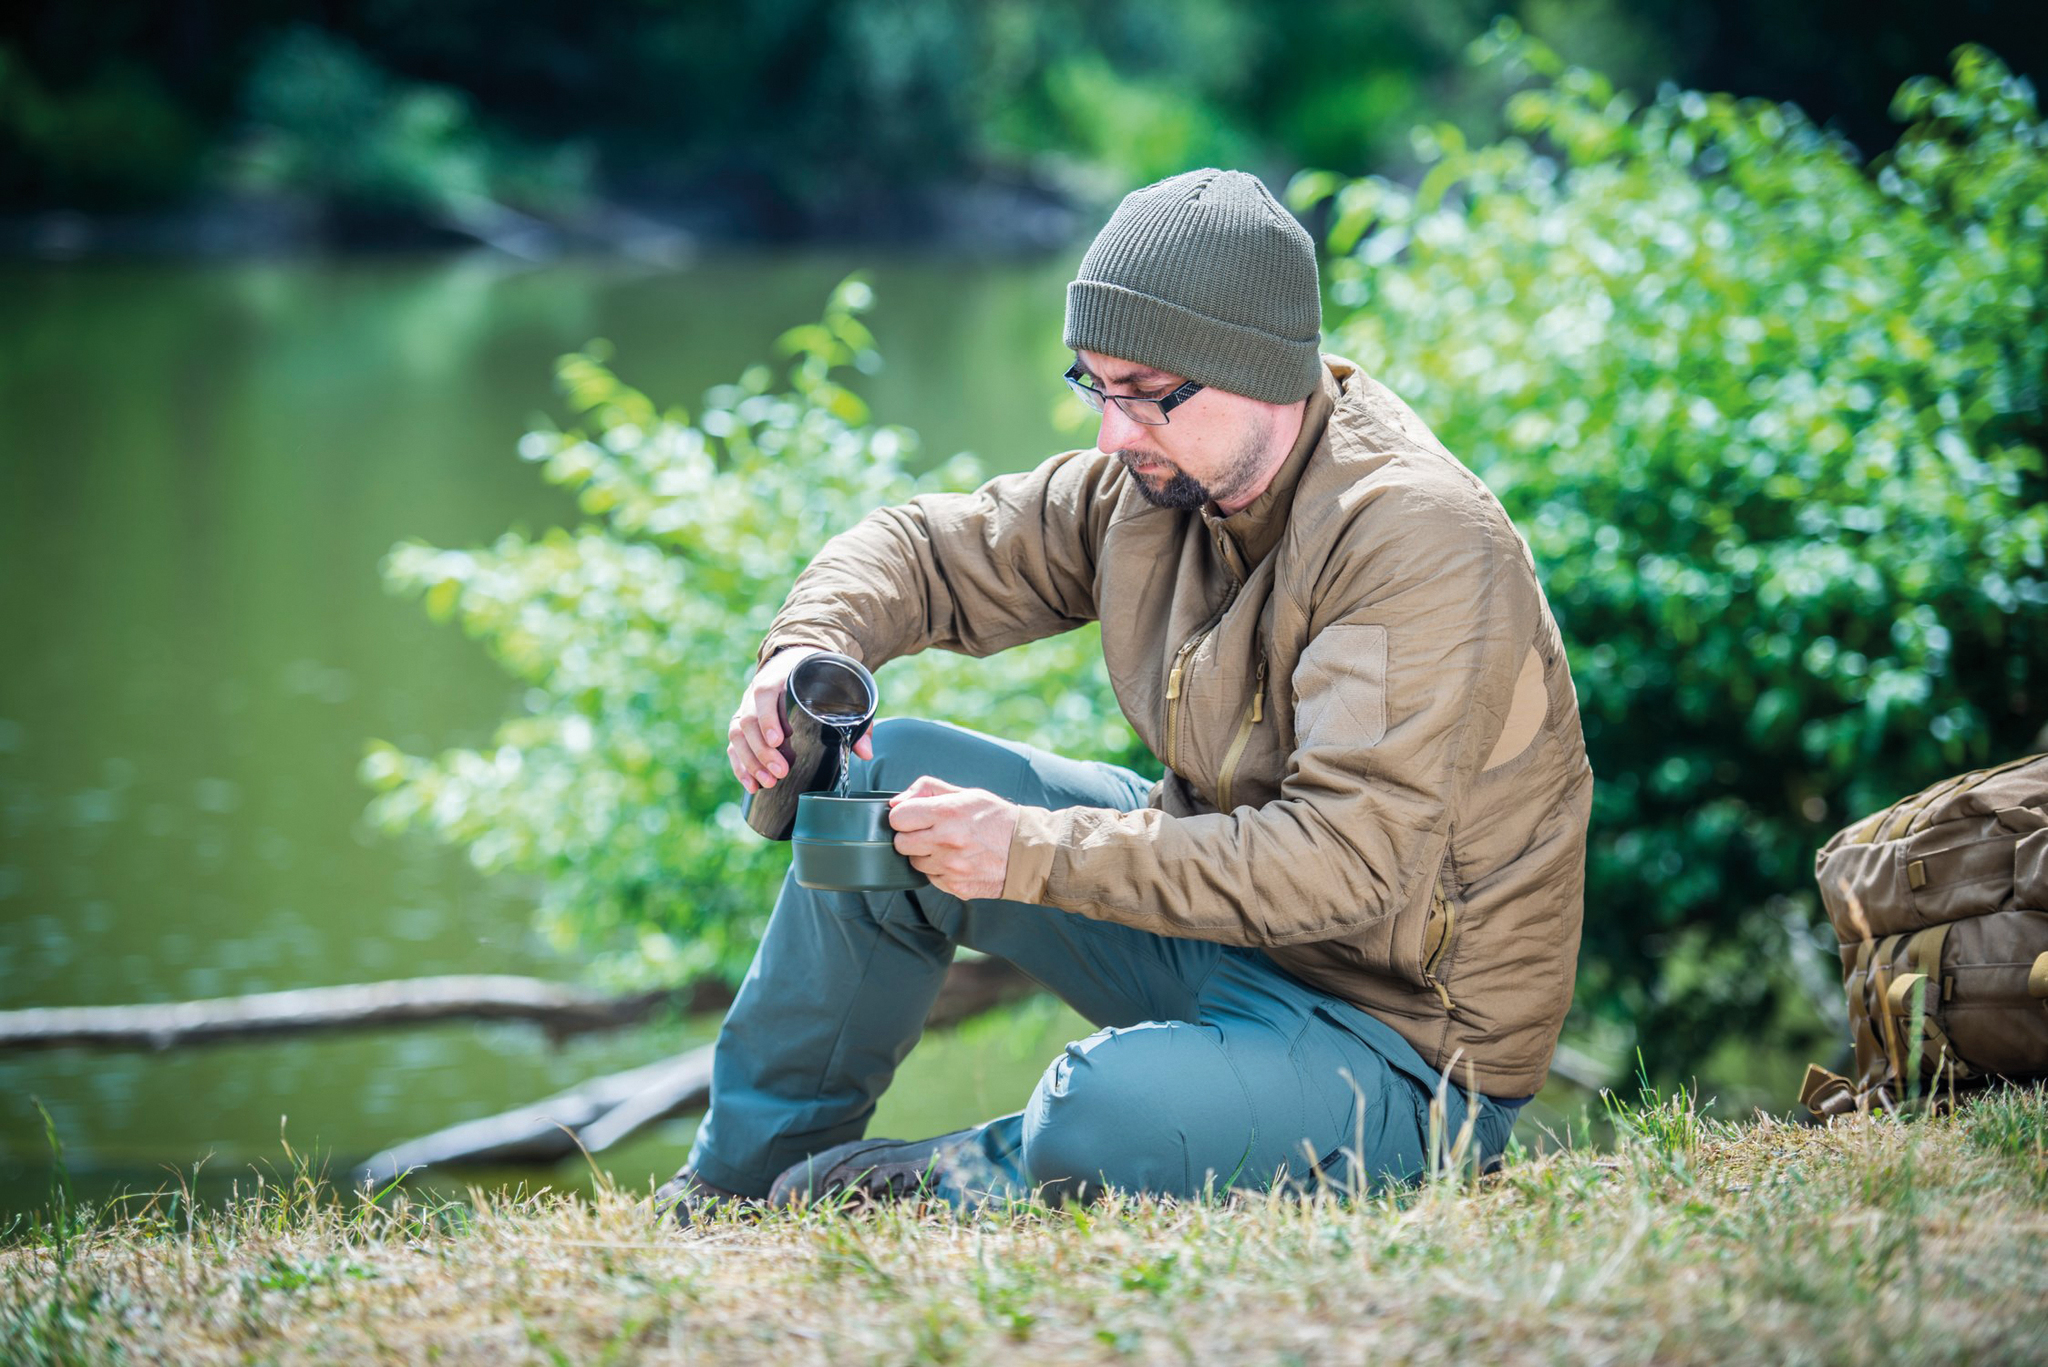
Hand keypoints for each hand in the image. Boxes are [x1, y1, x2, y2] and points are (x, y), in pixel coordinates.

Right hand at [729, 646, 873, 793]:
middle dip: (762, 751)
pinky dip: (741, 767)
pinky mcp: (744, 724)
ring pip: (738, 735)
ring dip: (751, 762)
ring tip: (768, 782)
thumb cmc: (820, 681)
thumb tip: (865, 753)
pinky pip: (735, 746)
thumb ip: (853, 721)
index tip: (778, 741)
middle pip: (749, 720)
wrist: (798, 663)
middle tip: (780, 772)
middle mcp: (757, 693)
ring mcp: (747, 708)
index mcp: (779, 678)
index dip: (768, 718)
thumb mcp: (839, 691)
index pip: (764, 695)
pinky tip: (752, 785)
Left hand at [888, 776, 1017, 900]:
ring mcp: (951, 867)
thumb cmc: (997, 819)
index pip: (898, 818)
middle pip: (900, 843)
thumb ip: (928, 790)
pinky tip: (958, 861)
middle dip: (910, 836)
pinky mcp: (956, 886)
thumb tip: (896, 802)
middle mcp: (947, 841)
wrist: (1030, 852)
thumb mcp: (967, 794)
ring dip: (925, 855)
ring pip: (914, 863)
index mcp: (948, 813)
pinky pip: (931, 878)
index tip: (915, 816)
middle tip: (929, 832)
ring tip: (948, 847)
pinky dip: (939, 871)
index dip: (904, 816)